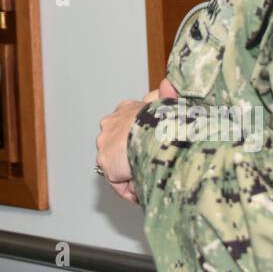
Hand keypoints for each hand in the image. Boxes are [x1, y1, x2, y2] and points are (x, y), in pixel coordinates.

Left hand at [95, 78, 179, 203]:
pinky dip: (130, 188)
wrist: (152, 130)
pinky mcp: (105, 162)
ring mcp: (105, 143)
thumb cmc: (162, 118)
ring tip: (149, 179)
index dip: (141, 141)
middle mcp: (110, 124)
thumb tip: (168, 83)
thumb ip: (166, 95)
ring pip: (118, 165)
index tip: (153, 150)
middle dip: (133, 158)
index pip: (129, 126)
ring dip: (133, 174)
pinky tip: (143, 188)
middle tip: (152, 168)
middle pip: (121, 147)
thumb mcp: (166, 103)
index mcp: (126, 109)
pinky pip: (118, 182)